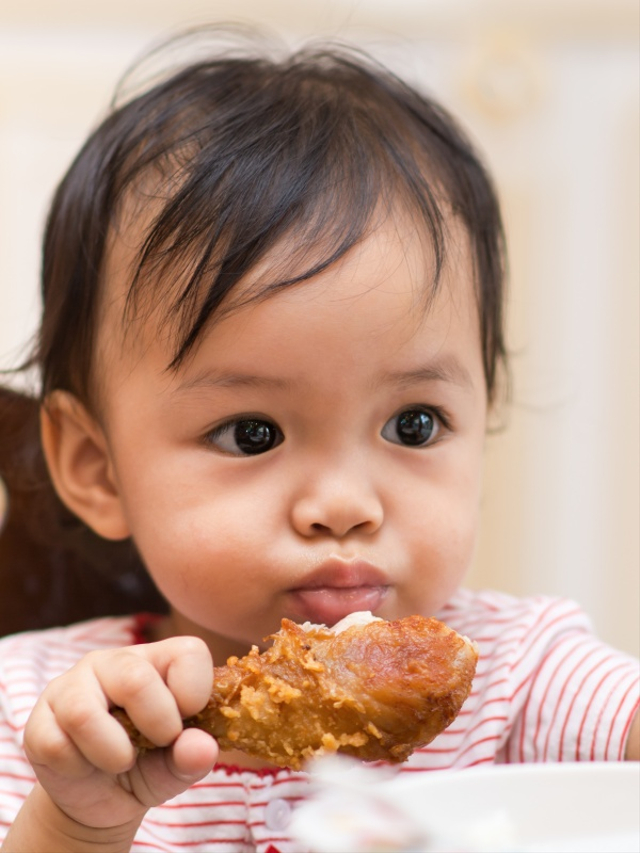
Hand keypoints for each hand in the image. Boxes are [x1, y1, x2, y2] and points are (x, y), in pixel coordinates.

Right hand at [20, 636, 217, 836]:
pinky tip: (87, 766)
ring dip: (113, 752)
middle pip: (136, 679)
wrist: (99, 800)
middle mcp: (114, 662)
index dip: (196, 693)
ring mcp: (72, 686)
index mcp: (158, 660)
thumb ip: (193, 757)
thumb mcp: (177, 767)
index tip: (188, 723)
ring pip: (84, 713)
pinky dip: (79, 768)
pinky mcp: (40, 719)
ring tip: (122, 761)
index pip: (189, 652)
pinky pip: (56, 744)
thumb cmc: (148, 767)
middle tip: (159, 744)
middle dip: (157, 724)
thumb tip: (203, 748)